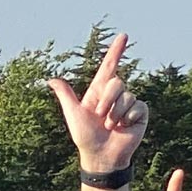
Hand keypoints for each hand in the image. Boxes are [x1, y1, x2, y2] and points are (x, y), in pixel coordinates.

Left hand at [50, 32, 148, 176]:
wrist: (101, 155)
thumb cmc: (85, 136)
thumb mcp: (73, 114)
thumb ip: (66, 95)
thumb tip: (51, 79)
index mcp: (99, 92)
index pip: (109, 67)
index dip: (116, 51)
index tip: (123, 35)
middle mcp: (115, 95)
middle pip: (116, 82)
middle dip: (106, 101)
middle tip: (100, 117)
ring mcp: (129, 103)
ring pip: (127, 96)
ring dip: (115, 114)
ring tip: (110, 126)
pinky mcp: (140, 113)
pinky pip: (138, 106)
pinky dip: (128, 118)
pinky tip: (124, 127)